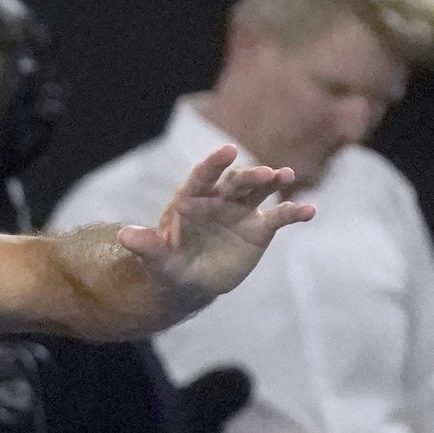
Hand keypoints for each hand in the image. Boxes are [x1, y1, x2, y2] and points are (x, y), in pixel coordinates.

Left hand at [117, 145, 314, 315]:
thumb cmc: (168, 265)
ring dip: (273, 182)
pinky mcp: (259, 229)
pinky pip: (279, 217)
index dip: (214, 163)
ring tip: (286, 176)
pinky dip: (293, 212)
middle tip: (265, 173)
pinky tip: (309, 211)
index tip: (228, 150)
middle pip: (235, 181)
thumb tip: (124, 235)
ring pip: (259, 191)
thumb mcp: (155, 258)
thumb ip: (145, 245)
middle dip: (249, 175)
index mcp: (190, 198)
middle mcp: (218, 198)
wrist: (189, 282)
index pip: (203, 175)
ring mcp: (240, 211)